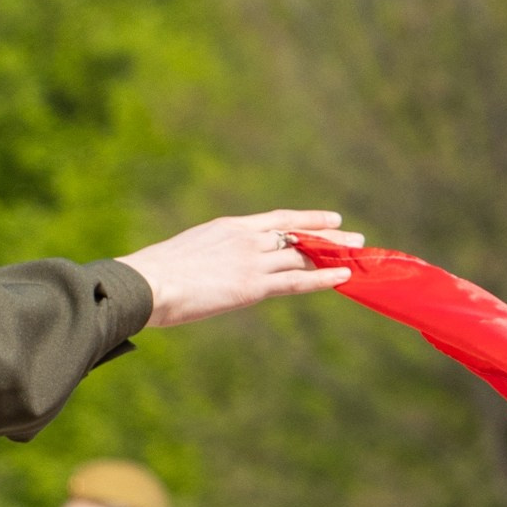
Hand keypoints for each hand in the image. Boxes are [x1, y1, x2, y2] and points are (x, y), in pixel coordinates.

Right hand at [119, 210, 361, 329]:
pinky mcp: (252, 286)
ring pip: (303, 255)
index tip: (330, 221)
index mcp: (229, 229)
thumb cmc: (152, 277)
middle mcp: (246, 239)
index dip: (307, 220)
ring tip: (360, 255)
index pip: (278, 221)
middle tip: (355, 237)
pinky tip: (344, 276)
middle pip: (298, 235)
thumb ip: (205, 261)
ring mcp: (251, 261)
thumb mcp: (183, 259)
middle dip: (330, 237)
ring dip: (334, 255)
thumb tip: (205, 275)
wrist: (146, 283)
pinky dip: (323, 278)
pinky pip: (296, 280)